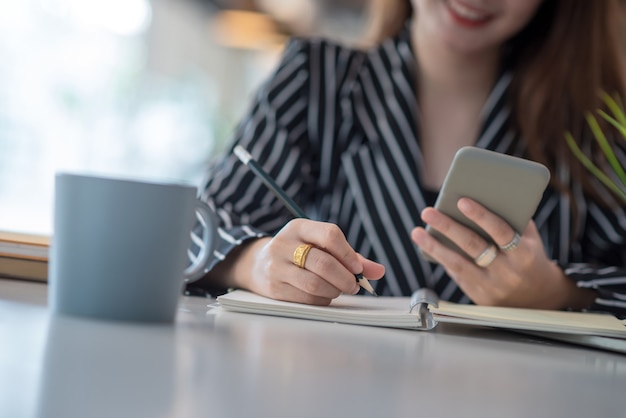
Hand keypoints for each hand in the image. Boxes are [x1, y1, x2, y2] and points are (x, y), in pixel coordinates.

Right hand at [230, 219, 384, 304]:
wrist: (257, 264)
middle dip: (345, 278)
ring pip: (315, 284)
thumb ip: (350, 257)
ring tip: (339, 289)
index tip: (358, 268)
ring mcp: (276, 267)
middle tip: (354, 285)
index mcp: (298, 227)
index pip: (329, 235)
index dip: (348, 254)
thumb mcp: (319, 246)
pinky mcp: (274, 288)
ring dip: (335, 291)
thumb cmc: (298, 254)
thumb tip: (379, 271)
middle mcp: (284, 244)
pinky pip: (306, 298)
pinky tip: (324, 296)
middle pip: (323, 263)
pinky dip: (322, 300)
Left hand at [411, 197, 594, 309]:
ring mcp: (492, 287)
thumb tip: (481, 193)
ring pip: (458, 264)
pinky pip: (456, 274)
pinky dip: (441, 258)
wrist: (539, 298)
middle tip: (428, 211)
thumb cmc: (528, 256)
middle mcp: (507, 272)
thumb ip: (511, 218)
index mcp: (524, 254)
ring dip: (434, 246)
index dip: (482, 216)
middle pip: (473, 246)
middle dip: (448, 227)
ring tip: (417, 231)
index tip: (462, 201)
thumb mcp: (528, 238)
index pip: (502, 232)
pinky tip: (427, 245)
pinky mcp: (478, 297)